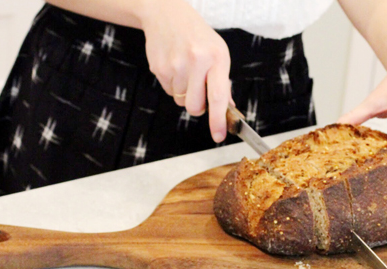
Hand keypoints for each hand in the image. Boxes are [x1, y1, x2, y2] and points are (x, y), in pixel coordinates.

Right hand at [140, 0, 231, 141]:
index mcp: (216, 57)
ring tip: (185, 70)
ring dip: (184, 93)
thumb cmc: (197, 35)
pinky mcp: (159, 68)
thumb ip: (223, 81)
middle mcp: (196, 61)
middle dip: (198, 106)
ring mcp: (175, 65)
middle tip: (199, 89)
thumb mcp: (218, 52)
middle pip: (195, 107)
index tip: (219, 136)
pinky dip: (173, 85)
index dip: (218, 120)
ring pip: (181, 101)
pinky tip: (174, 67)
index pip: (218, 96)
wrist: (166, 14)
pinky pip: (169, 92)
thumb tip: (227, 108)